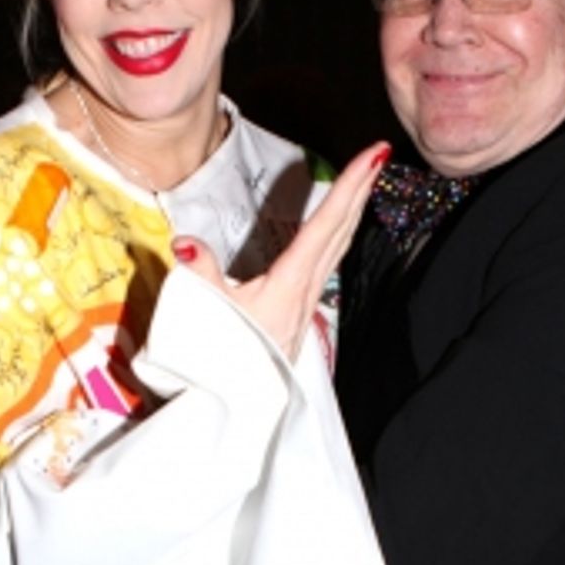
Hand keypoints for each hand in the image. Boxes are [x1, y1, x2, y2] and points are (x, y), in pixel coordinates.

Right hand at [171, 142, 390, 362]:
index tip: (374, 156)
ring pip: (337, 247)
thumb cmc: (222, 364)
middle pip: (341, 231)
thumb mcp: (206, 316)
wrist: (237, 409)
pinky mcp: (300, 314)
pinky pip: (326, 264)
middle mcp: (306, 290)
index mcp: (289, 283)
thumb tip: (185, 242)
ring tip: (364, 183)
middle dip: (360, 190)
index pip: (325, 225)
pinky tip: (335, 234)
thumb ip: (199, 274)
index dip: (349, 187)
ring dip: (352, 212)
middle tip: (379, 155)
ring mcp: (306, 304)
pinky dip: (337, 237)